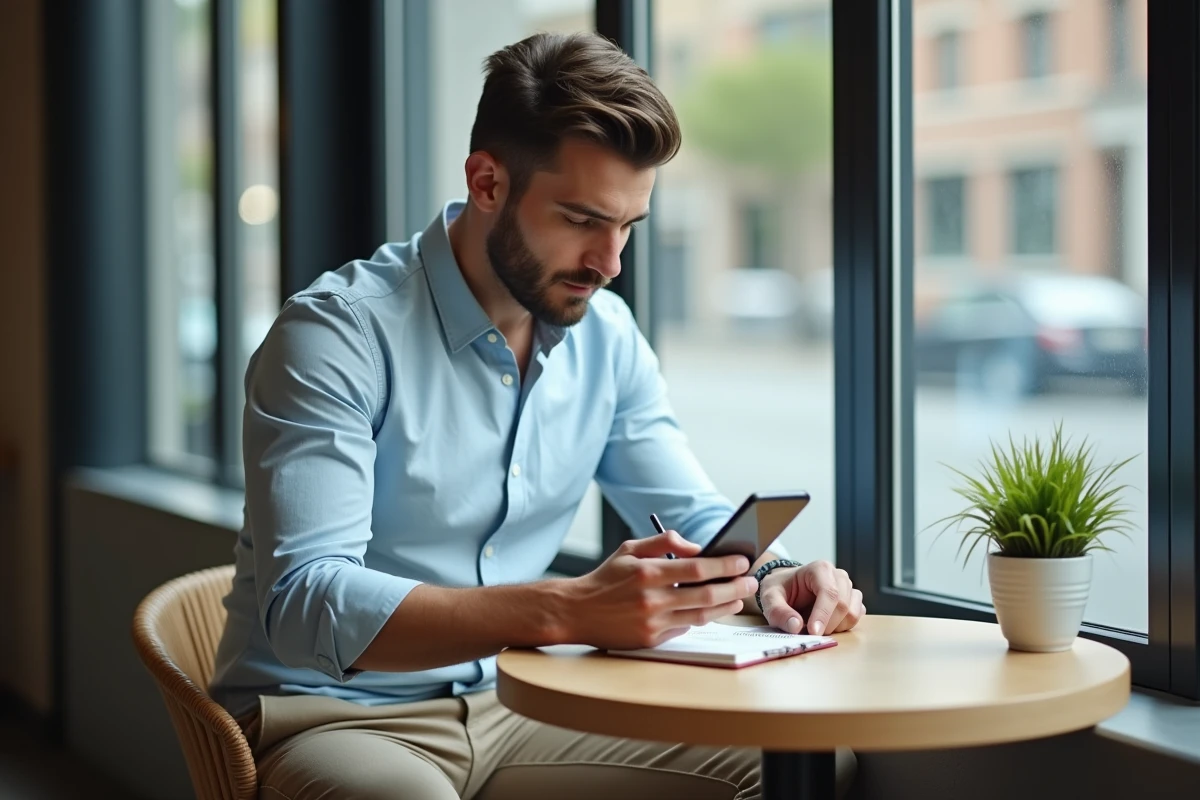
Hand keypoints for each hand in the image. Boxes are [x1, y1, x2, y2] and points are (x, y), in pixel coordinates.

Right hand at [563, 531, 757, 649]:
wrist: (576, 611)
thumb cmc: (605, 578)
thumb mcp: (629, 549)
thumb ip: (664, 542)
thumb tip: (696, 547)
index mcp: (648, 572)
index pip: (697, 568)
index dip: (725, 565)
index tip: (742, 560)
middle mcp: (652, 599)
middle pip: (706, 595)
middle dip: (735, 588)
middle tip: (751, 582)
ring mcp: (652, 623)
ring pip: (701, 616)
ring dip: (725, 607)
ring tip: (738, 598)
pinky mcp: (650, 640)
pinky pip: (684, 629)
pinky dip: (700, 619)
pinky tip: (711, 610)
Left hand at [757, 560, 864, 635]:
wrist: (787, 587)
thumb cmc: (780, 589)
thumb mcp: (770, 598)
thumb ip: (778, 612)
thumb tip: (795, 626)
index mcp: (820, 569)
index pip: (829, 593)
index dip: (823, 615)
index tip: (813, 632)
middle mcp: (838, 576)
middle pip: (843, 605)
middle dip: (827, 624)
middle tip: (808, 632)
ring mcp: (848, 588)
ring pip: (852, 613)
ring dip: (835, 627)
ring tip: (815, 626)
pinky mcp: (853, 601)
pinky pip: (856, 618)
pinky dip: (843, 626)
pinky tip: (826, 624)